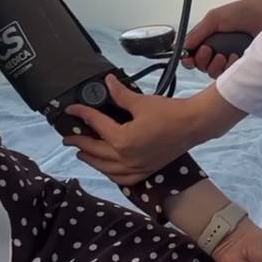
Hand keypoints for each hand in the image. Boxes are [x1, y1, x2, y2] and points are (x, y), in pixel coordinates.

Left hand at [63, 75, 241, 185]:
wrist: (193, 125)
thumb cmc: (169, 112)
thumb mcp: (142, 102)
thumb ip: (120, 95)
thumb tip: (108, 82)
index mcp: (122, 139)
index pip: (96, 125)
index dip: (82, 114)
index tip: (72, 109)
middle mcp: (126, 157)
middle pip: (96, 151)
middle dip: (80, 143)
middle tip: (68, 138)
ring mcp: (136, 166)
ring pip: (106, 168)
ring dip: (92, 161)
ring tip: (82, 154)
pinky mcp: (146, 170)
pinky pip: (123, 178)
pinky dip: (112, 174)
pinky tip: (107, 169)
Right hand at [184, 0, 261, 77]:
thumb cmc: (243, 12)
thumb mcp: (215, 18)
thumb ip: (198, 32)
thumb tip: (183, 45)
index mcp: (209, 40)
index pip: (192, 56)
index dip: (188, 59)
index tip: (189, 57)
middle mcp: (218, 52)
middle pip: (201, 67)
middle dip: (202, 61)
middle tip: (210, 50)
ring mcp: (230, 61)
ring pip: (214, 74)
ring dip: (215, 66)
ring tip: (223, 55)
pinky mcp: (242, 67)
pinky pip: (230, 77)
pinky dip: (229, 69)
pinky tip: (235, 58)